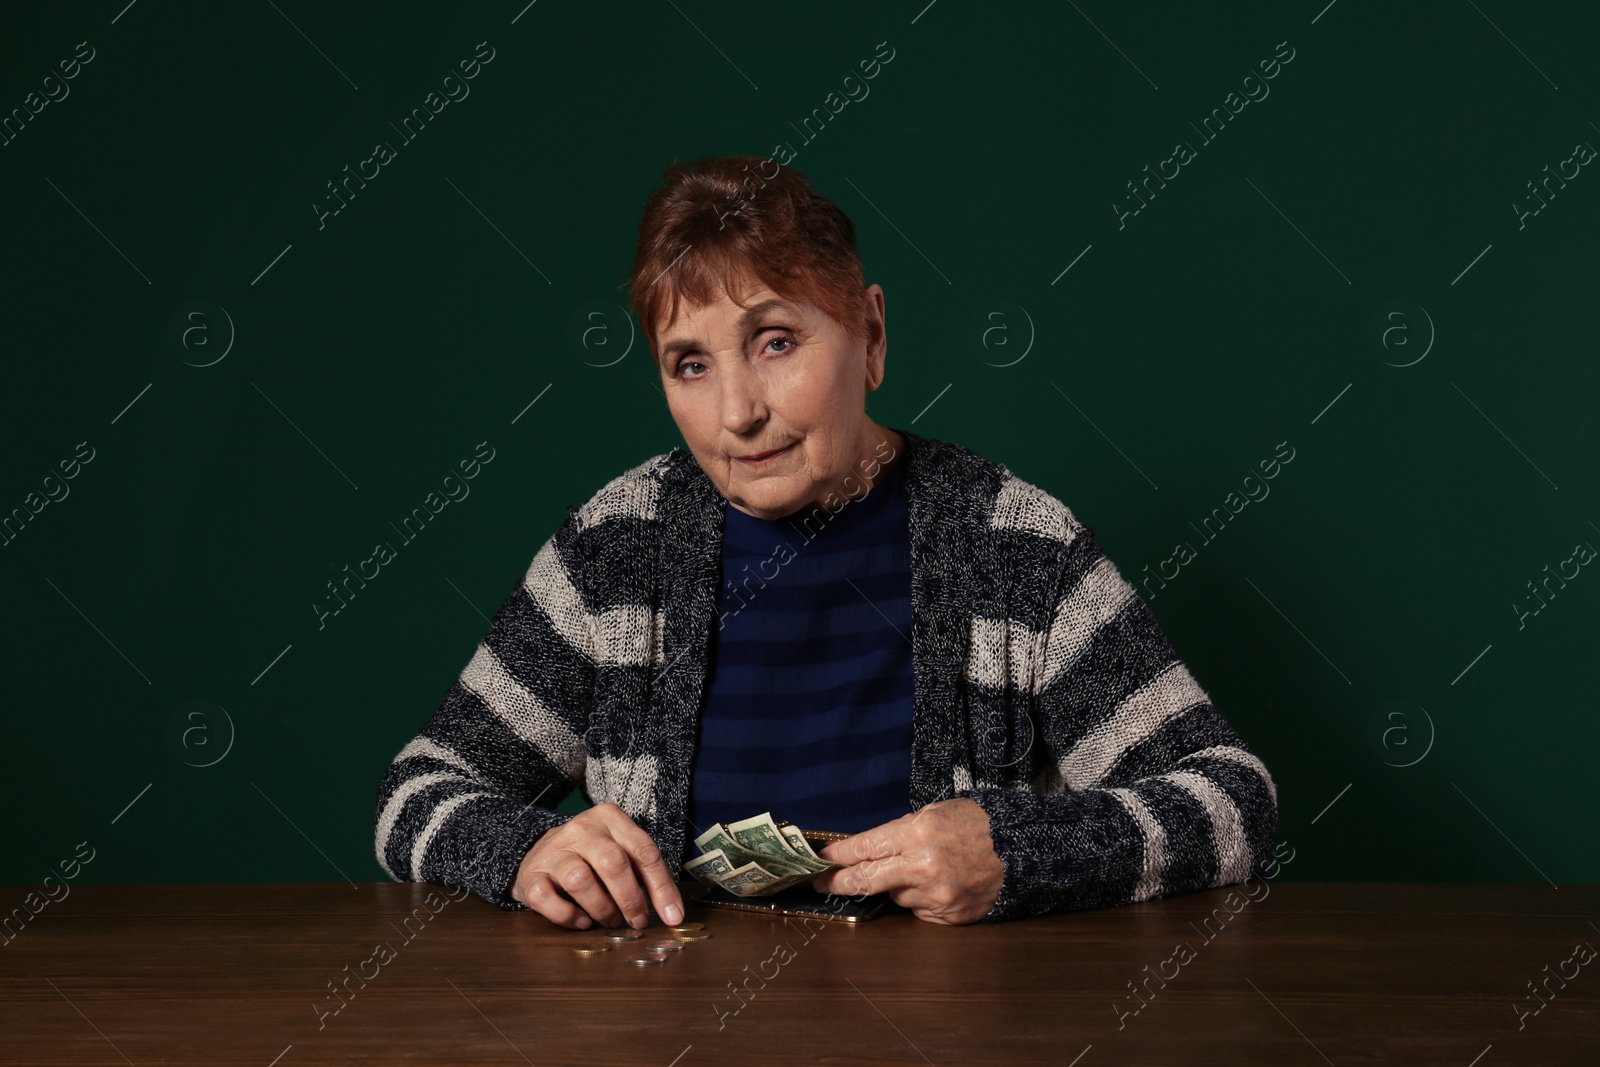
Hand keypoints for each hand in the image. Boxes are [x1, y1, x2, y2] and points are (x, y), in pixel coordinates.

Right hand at [509, 803, 683, 929]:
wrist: (539, 853)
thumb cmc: (591, 856)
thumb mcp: (619, 850)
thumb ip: (642, 872)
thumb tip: (671, 911)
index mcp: (610, 818)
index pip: (644, 851)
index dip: (662, 887)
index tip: (673, 916)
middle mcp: (582, 829)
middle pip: (613, 863)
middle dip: (631, 899)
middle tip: (637, 921)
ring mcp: (554, 851)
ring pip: (581, 882)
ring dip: (602, 909)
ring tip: (610, 920)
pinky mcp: (532, 875)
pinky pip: (548, 900)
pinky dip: (569, 916)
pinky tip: (582, 921)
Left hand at [809, 798, 1004, 924]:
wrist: (1020, 850)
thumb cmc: (976, 825)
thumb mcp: (936, 812)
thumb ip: (901, 831)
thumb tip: (868, 851)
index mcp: (918, 833)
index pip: (864, 848)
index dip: (837, 856)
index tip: (819, 861)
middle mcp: (923, 866)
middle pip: (866, 881)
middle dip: (839, 883)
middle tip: (822, 884)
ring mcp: (936, 894)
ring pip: (896, 895)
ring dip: (900, 885)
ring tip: (927, 869)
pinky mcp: (948, 915)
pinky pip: (919, 910)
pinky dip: (922, 899)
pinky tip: (942, 884)